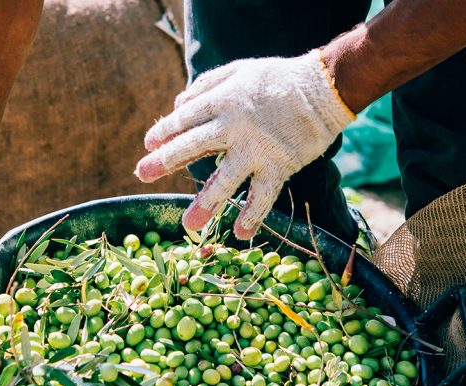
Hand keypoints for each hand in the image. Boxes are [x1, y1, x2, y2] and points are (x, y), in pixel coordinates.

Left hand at [136, 49, 354, 238]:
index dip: (165, 131)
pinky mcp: (278, 165)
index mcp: (222, 100)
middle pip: (192, 145)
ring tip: (189, 225)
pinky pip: (262, 195)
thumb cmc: (277, 79)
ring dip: (206, 203)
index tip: (149, 145)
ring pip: (225, 179)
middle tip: (141, 174)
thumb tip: (177, 104)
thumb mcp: (239, 71)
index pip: (184, 118)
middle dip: (165, 161)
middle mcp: (234, 126)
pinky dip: (252, 216)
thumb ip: (207, 86)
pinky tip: (240, 234)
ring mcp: (256, 149)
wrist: (324, 88)